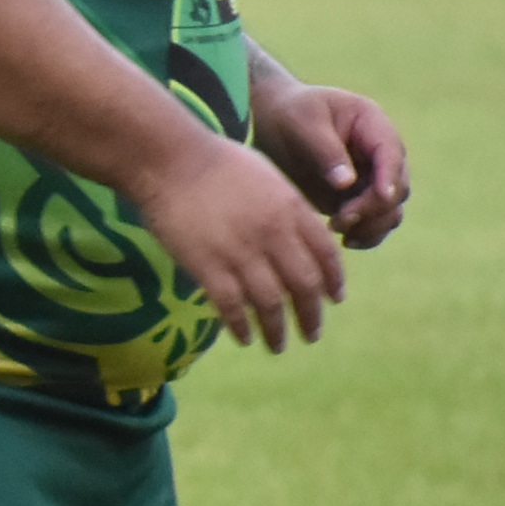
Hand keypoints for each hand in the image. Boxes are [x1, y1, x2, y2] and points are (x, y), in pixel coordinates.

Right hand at [140, 133, 348, 350]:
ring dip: (278, 330)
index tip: (335, 298)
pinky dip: (241, 327)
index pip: (326, 254)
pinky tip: (243, 338)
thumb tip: (301, 239)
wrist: (170, 160)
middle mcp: (273, 234)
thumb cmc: (216, 162)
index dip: (334, 281)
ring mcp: (241, 252)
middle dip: (312, 315)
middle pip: (304, 285)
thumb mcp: (267, 176)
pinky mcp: (209, 266)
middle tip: (312, 334)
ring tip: (278, 345)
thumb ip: (288, 208)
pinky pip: (232, 307)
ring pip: (271, 303)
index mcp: (291, 208)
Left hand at [253, 82, 409, 248]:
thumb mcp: (303, 122)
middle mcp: (379, 154)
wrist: (274, 122)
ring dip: (372, 226)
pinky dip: (366, 235)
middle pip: (397, 188)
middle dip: (373, 207)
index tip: (381, 196)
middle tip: (339, 218)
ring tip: (336, 228)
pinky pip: (374, 223)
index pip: (391, 153)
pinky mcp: (356, 200)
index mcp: (372, 124)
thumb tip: (347, 184)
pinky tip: (346, 241)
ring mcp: (371, 179)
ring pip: (390, 211)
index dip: (390, 176)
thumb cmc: (290, 112)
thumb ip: (326, 150)